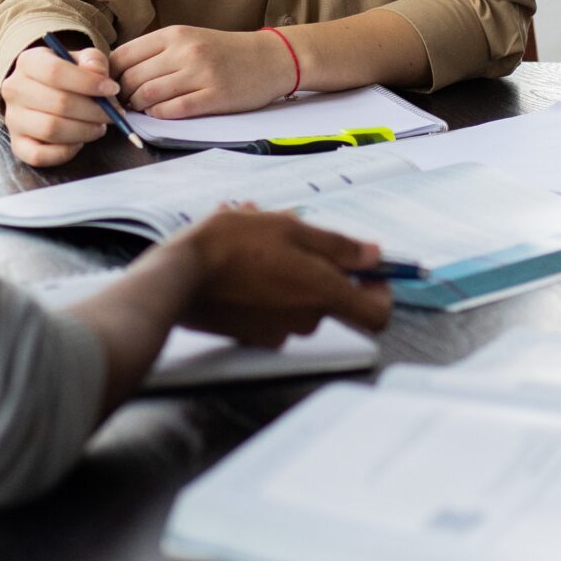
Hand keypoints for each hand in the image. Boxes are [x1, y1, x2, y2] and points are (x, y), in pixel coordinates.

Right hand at [0, 41, 119, 167]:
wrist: (45, 93)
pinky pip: (39, 155)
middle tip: (113, 114)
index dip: (88, 82)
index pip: (55, 71)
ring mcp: (13, 119)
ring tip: (99, 126)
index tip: (112, 89)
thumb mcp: (82, 60)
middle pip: (58, 103)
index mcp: (28, 62)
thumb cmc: (69, 76)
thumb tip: (98, 75)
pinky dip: (65, 152)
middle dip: (93, 111)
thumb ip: (93, 62)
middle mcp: (14, 90)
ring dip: (83, 131)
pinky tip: (79, 141)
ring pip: (51, 129)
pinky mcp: (17, 144)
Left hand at [115, 25, 294, 117]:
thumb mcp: (189, 39)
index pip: (123, 55)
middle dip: (122, 95)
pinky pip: (174, 110)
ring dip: (138, 107)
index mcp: (174, 34)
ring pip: (149, 94)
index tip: (111, 86)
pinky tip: (160, 114)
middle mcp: (185, 51)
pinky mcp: (215, 96)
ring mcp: (200, 73)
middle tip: (124, 104)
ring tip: (141, 109)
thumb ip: (157, 52)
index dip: (110, 74)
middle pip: (132, 77)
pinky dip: (159, 115)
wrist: (270, 58)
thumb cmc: (225, 51)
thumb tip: (119, 72)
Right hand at [170, 206, 392, 343]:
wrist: (180, 277)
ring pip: (296, 293)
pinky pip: (271, 304)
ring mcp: (278, 330)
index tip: (368, 269)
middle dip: (315, 260)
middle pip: (330, 294)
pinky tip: (239, 252)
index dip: (380, 290)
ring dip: (285, 263)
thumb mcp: (291, 230)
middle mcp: (306, 319)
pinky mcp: (252, 333)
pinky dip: (264, 280)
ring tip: (254, 228)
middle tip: (288, 226)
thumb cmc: (234, 247)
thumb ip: (338, 247)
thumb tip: (374, 257)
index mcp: (323, 294)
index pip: (377, 313)